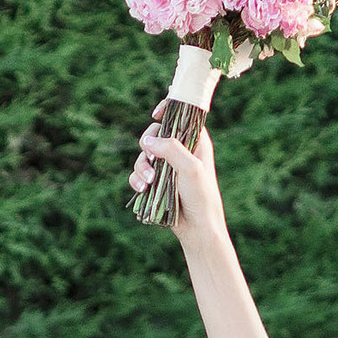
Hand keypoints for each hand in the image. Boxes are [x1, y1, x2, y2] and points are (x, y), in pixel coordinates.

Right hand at [130, 121, 226, 243]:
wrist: (197, 228)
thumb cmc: (201, 196)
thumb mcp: (190, 168)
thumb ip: (170, 149)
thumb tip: (147, 141)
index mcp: (195, 141)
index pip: (181, 116)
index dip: (168, 110)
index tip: (156, 114)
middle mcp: (181, 151)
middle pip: (155, 134)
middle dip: (147, 144)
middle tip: (149, 155)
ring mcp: (167, 167)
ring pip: (144, 155)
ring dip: (141, 166)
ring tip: (148, 182)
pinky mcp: (156, 183)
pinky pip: (138, 174)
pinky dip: (137, 179)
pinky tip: (143, 189)